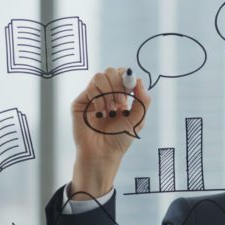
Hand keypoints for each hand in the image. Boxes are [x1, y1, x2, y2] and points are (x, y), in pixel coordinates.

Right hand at [69, 67, 150, 198]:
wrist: (103, 153)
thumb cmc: (119, 139)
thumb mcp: (138, 120)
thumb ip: (143, 100)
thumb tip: (139, 80)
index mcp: (120, 96)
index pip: (123, 74)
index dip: (127, 77)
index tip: (131, 90)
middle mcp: (106, 94)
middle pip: (111, 71)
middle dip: (118, 84)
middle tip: (121, 103)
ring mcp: (93, 97)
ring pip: (100, 76)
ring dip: (108, 92)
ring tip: (110, 110)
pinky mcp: (81, 102)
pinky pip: (90, 88)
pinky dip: (99, 98)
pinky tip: (100, 112)